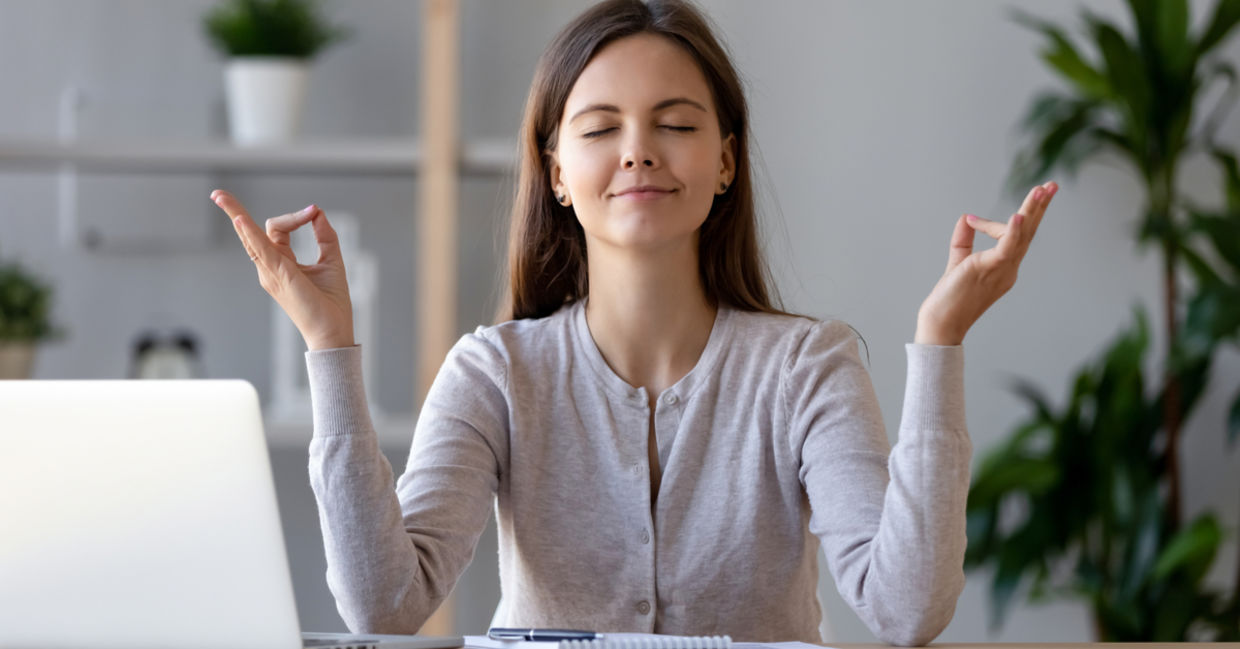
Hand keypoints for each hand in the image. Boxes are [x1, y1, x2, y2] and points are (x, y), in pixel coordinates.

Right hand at [210, 189, 355, 350]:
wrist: (333, 330)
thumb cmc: (331, 303)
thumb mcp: (332, 260)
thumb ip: (325, 235)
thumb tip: (317, 212)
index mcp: (280, 263)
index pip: (277, 229)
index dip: (295, 216)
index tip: (314, 213)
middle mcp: (269, 267)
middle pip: (255, 231)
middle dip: (237, 210)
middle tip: (225, 195)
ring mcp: (270, 272)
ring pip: (250, 238)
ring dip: (236, 215)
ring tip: (219, 196)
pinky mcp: (279, 276)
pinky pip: (261, 250)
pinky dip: (251, 235)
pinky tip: (240, 220)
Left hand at [915, 181, 1056, 344]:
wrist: (942, 323)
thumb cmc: (950, 298)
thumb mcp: (958, 262)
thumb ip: (964, 241)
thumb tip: (967, 217)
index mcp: (1004, 267)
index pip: (1009, 237)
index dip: (992, 224)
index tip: (972, 219)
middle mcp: (1009, 268)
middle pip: (1029, 233)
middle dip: (1040, 208)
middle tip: (1051, 185)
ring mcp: (1002, 269)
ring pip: (1022, 236)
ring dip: (1033, 211)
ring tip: (1042, 189)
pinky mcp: (989, 269)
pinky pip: (1006, 248)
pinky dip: (1013, 231)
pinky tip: (1018, 216)